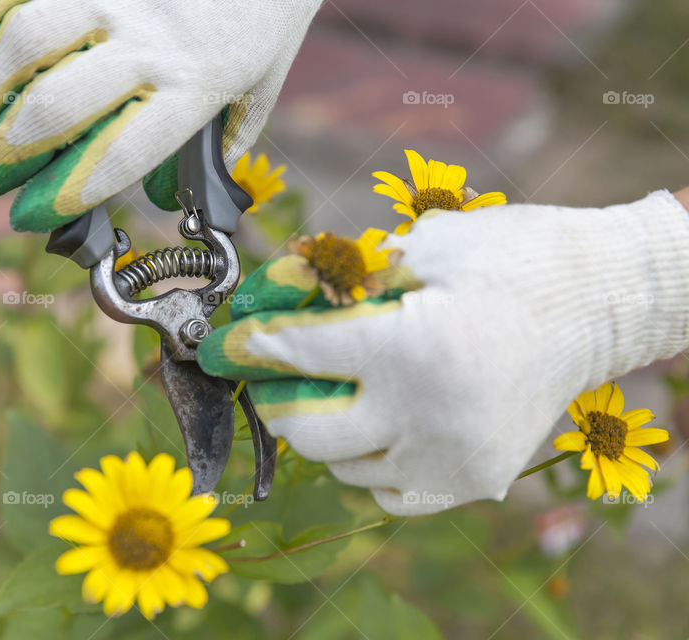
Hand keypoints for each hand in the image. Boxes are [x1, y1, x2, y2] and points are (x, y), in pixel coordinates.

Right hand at [0, 0, 320, 232]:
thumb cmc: (265, 12)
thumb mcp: (260, 85)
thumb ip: (218, 141)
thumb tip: (166, 199)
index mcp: (197, 87)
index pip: (119, 155)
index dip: (61, 194)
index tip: (24, 216)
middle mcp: (152, 41)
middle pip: (57, 105)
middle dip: (5, 153)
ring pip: (26, 42)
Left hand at [198, 191, 688, 514]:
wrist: (601, 303)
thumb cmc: (514, 258)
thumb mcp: (424, 247)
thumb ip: (350, 280)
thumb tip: (284, 300)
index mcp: (411, 346)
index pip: (300, 354)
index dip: (251, 346)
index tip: (225, 346)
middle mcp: (427, 414)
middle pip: (309, 432)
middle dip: (277, 401)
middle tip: (274, 379)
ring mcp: (453, 457)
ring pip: (346, 469)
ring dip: (327, 433)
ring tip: (336, 395)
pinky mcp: (476, 479)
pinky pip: (392, 494)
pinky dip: (372, 466)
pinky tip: (380, 429)